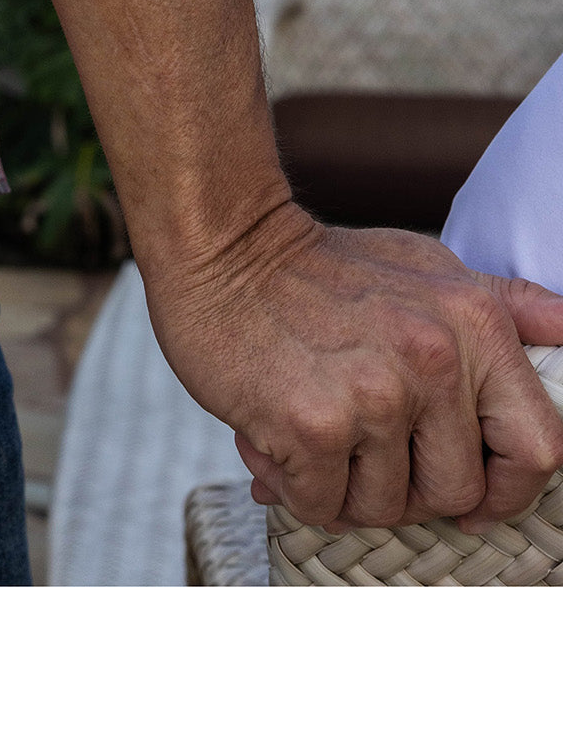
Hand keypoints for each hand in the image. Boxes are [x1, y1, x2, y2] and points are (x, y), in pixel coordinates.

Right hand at [144, 202, 562, 533]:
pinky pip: (322, 505)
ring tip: (312, 439)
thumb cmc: (317, 264)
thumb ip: (503, 303)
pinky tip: (275, 444)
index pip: (539, 448)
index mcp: (475, 326)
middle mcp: (434, 361)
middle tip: (361, 457)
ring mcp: (374, 396)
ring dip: (344, 490)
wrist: (220, 243)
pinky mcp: (312, 424)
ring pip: (385, 507)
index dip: (508, 489)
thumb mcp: (426, 265)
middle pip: (455, 491)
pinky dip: (297, 489)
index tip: (469, 496)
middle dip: (407, 490)